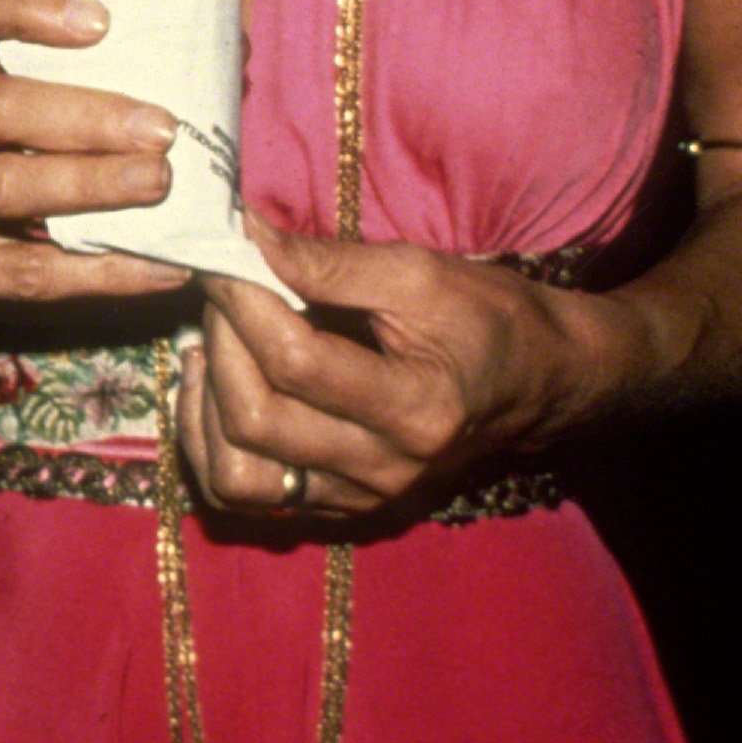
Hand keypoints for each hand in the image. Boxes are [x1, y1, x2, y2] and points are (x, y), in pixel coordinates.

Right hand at [0, 0, 195, 342]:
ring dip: (89, 184)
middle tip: (161, 128)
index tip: (101, 22)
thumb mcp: (0, 104)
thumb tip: (227, 50)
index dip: (24, 7)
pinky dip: (103, 270)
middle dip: (84, 115)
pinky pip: (27, 271)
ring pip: (0, 185)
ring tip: (158, 183)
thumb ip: (78, 77)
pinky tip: (162, 266)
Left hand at [172, 230, 637, 520]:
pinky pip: (246, 494)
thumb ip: (327, 262)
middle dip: (219, 339)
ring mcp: (360, 498)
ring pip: (236, 475)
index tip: (222, 255)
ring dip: (202, 403)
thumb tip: (243, 236)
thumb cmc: (488, 318)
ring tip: (211, 341)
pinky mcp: (340, 506)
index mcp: (415, 409)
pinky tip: (217, 386)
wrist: (539, 382)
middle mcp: (384, 469)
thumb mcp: (418, 274)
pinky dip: (212, 442)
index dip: (241, 300)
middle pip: (254, 418)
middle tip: (218, 290)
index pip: (292, 360)